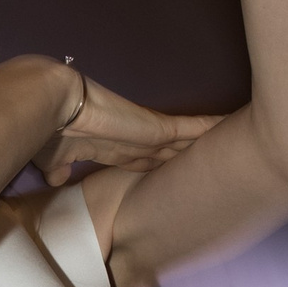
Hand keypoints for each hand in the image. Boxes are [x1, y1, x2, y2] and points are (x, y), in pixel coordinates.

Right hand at [34, 75, 219, 188]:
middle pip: (172, 150)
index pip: (145, 158)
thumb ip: (60, 169)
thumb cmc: (49, 131)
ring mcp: (149, 133)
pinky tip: (234, 126)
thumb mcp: (54, 159)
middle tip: (219, 160)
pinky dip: (213, 128)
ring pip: (189, 140)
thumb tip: (54, 180)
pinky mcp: (159, 128)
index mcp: (113, 148)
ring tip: (238, 143)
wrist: (52, 107)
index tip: (175, 171)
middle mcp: (135, 140)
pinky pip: (194, 128)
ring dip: (210, 143)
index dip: (160, 163)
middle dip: (190, 156)